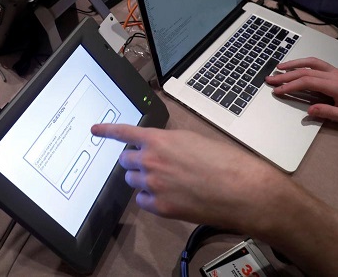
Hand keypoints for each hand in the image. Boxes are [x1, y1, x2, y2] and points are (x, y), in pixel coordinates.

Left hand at [90, 123, 279, 230]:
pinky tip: (168, 196)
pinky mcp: (160, 207)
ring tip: (167, 181)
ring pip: (133, 181)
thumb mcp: (195, 140)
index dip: (107, 131)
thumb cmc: (226, 162)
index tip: (95, 130)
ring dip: (143, 179)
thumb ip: (170, 142)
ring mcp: (153, 185)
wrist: (242, 190)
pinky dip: (151, 199)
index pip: (124, 132)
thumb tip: (160, 146)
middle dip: (136, 160)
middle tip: (153, 164)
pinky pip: (143, 201)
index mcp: (159, 140)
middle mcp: (151, 161)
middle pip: (126, 160)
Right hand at [265, 57, 337, 125]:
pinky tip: (296, 66)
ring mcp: (335, 71)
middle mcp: (334, 75)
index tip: (277, 90)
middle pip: (305, 71)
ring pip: (310, 63)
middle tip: (270, 79)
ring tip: (279, 68)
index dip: (290, 85)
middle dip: (286, 74)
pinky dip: (303, 63)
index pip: (307, 81)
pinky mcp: (336, 72)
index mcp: (335, 86)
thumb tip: (309, 110)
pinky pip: (317, 63)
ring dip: (293, 64)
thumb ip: (327, 113)